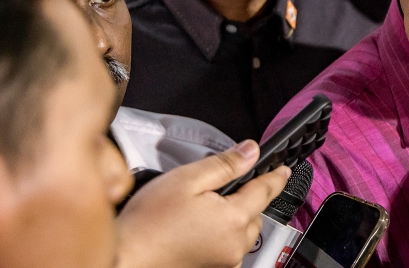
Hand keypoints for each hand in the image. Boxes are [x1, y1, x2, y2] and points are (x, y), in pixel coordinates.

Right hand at [117, 140, 291, 267]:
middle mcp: (235, 244)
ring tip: (203, 209)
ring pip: (243, 231)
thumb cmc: (148, 222)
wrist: (124, 260)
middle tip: (218, 188)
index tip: (285, 169)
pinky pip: (228, 246)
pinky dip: (222, 234)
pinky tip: (197, 227)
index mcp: (234, 218)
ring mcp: (224, 261)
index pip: (266, 190)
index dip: (276, 176)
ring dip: (234, 217)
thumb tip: (252, 151)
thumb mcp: (187, 179)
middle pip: (255, 213)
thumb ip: (225, 165)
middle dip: (246, 197)